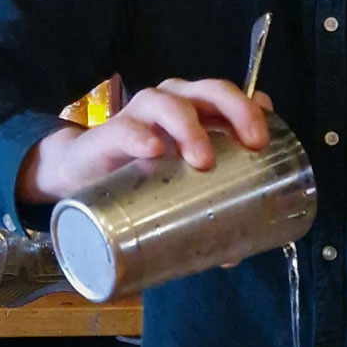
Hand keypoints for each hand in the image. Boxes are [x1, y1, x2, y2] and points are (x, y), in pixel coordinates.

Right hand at [16, 78, 272, 202]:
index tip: (265, 140)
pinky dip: (139, 136)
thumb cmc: (142, 173)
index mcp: (198, 111)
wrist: (80, 173)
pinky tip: (152, 149)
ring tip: (202, 159)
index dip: (254, 110)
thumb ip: (206, 208)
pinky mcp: (109, 134)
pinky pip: (125, 129)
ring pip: (170, 103)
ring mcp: (141, 114)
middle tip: (251, 144)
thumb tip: (235, 255)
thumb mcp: (178, 186)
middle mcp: (174, 102)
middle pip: (211, 90)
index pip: (232, 98)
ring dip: (190, 127)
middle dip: (237, 112)